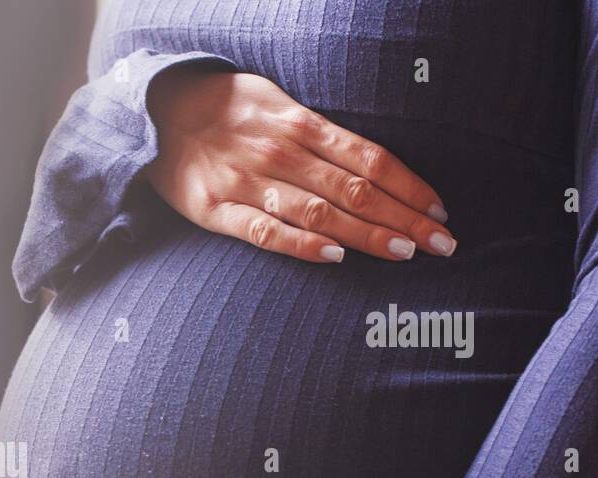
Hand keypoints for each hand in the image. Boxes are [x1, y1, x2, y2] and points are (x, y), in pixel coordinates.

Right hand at [143, 66, 455, 263]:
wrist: (154, 110)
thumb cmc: (222, 108)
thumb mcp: (275, 101)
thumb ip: (316, 134)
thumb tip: (368, 167)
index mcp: (299, 124)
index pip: (369, 159)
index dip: (409, 185)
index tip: (440, 210)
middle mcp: (280, 152)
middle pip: (355, 190)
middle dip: (404, 217)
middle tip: (443, 244)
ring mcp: (247, 182)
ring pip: (319, 212)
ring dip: (367, 234)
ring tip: (405, 253)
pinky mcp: (215, 209)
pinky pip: (264, 231)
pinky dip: (301, 244)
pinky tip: (335, 256)